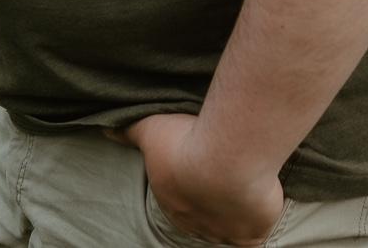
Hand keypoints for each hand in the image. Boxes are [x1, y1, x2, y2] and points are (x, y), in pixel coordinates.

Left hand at [108, 113, 284, 245]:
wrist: (227, 158)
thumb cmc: (188, 145)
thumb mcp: (151, 130)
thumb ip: (131, 131)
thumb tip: (107, 131)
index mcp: (174, 203)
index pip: (177, 203)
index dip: (186, 188)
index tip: (196, 171)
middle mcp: (198, 223)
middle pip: (202, 218)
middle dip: (209, 201)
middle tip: (220, 177)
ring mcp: (227, 230)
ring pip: (227, 230)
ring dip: (233, 214)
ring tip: (242, 190)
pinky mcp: (254, 231)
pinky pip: (256, 238)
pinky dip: (258, 225)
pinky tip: (261, 211)